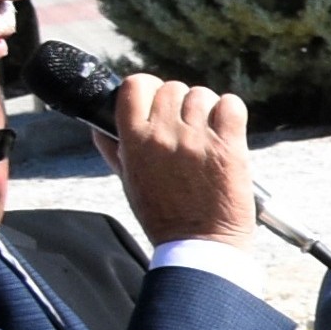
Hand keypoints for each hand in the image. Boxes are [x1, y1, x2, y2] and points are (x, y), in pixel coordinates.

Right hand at [107, 75, 252, 247]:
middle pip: (172, 88)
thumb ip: (113, 150)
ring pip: (202, 95)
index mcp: (134, 140)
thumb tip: (98, 126)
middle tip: (187, 126)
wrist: (200, 244)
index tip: (156, 100)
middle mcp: (164, 135)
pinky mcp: (229, 147)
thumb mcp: (128, 181)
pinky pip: (232, 105)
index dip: (148, 88)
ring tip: (207, 134)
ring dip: (207, 110)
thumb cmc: (164, 216)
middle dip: (180, 102)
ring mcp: (197, 140)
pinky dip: (231, 111)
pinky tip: (227, 130)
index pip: (134, 85)